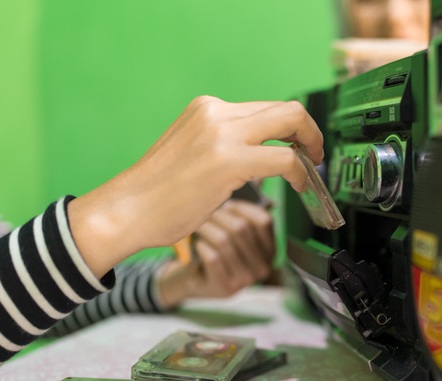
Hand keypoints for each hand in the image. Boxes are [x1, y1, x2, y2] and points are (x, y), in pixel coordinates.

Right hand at [67, 96, 321, 277]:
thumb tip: (257, 152)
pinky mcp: (229, 161)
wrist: (126, 211)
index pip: (265, 108)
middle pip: (286, 108)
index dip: (290, 128)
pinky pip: (285, 159)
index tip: (299, 146)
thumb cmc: (157, 193)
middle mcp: (216, 113)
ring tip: (310, 173)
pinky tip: (300, 187)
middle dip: (310, 131)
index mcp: (207, 109)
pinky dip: (301, 173)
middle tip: (315, 154)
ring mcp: (222, 134)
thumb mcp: (192, 151)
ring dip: (311, 148)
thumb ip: (223, 143)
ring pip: (291, 123)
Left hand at [157, 199, 274, 307]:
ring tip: (198, 225)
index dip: (243, 207)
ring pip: (224, 241)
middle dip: (219, 216)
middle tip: (205, 213)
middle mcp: (264, 267)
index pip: (264, 220)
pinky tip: (199, 245)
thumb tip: (251, 181)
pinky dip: (202, 246)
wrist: (198, 282)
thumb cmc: (217, 251)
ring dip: (207, 228)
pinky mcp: (227, 288)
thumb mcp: (234, 234)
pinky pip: (213, 258)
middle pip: (241, 228)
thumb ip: (244, 213)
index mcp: (270, 250)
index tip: (227, 204)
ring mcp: (246, 280)